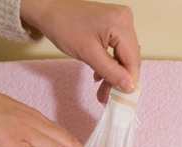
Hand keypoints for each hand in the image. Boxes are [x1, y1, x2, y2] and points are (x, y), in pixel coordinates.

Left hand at [21, 0, 140, 102]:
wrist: (49, 10)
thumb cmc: (63, 25)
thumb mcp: (87, 53)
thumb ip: (111, 71)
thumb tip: (129, 87)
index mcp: (121, 24)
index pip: (132, 60)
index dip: (128, 81)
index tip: (121, 99)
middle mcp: (125, 20)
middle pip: (129, 59)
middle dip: (118, 80)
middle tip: (108, 98)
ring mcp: (120, 23)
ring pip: (122, 57)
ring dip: (113, 76)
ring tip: (103, 93)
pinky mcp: (114, 27)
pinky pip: (117, 51)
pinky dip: (109, 65)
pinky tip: (100, 76)